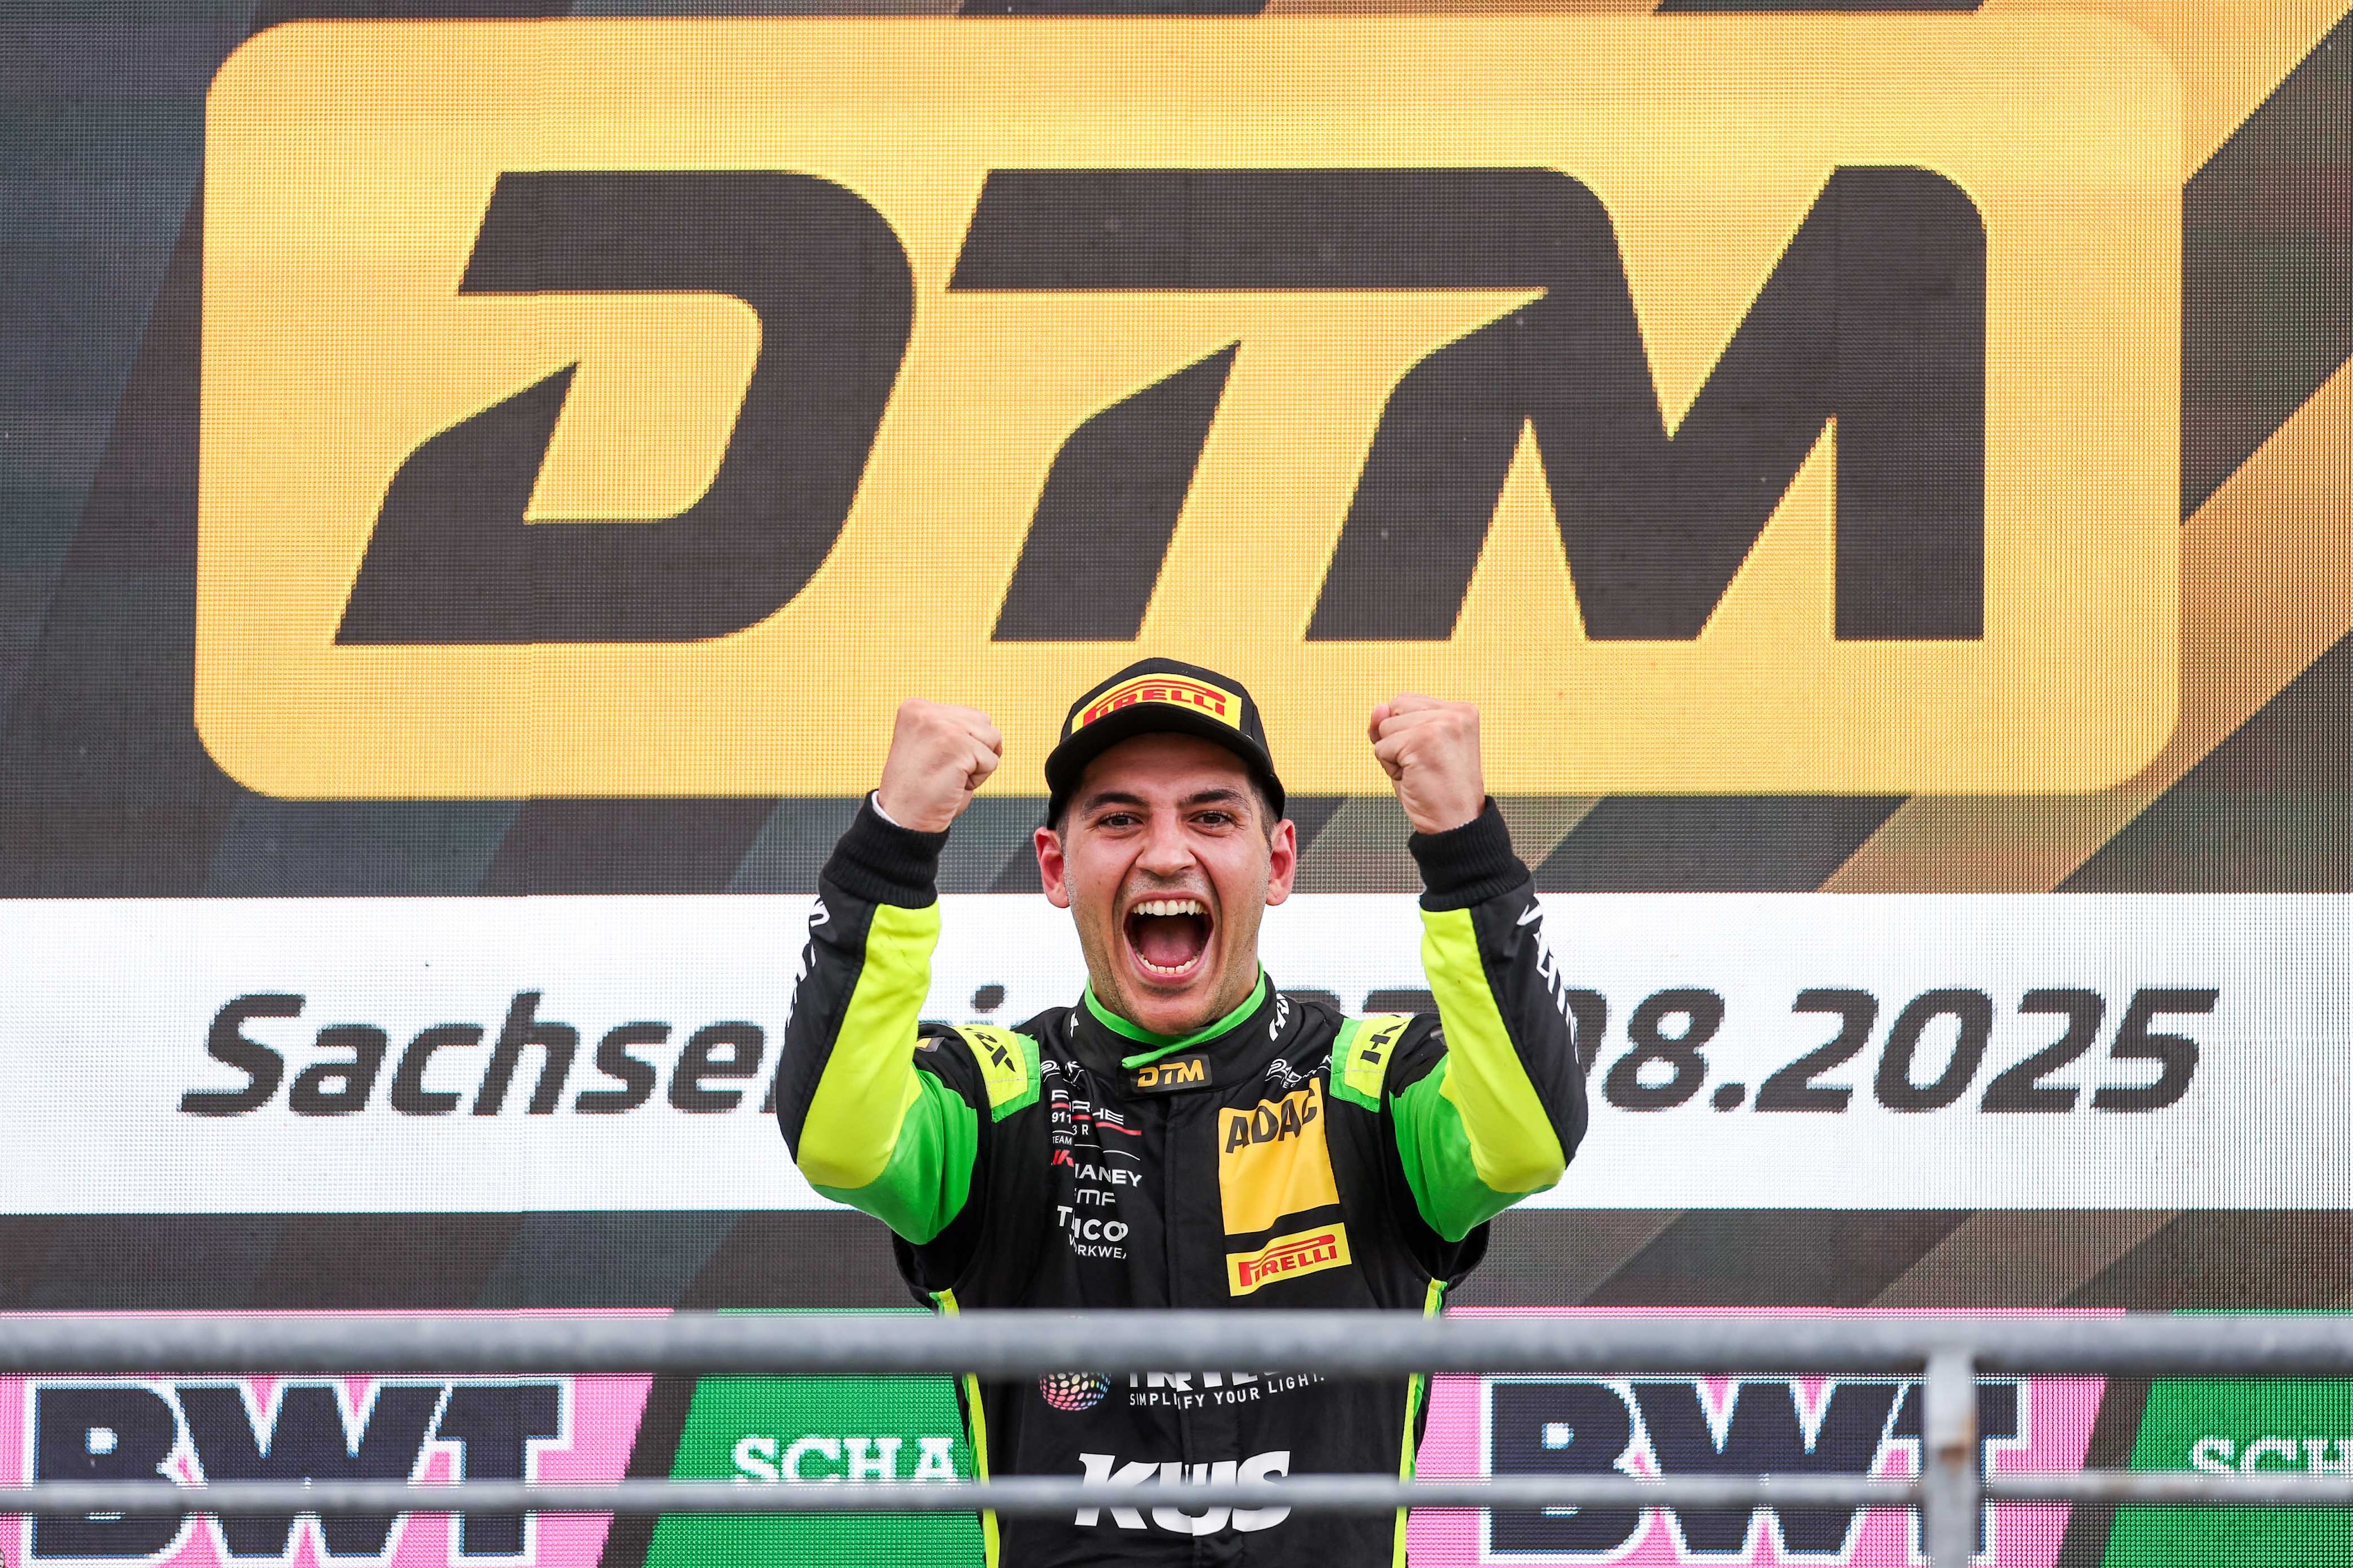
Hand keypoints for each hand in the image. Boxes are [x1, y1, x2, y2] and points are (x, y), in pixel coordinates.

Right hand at [875, 700, 1002, 832]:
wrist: (903, 818)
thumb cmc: (920, 789)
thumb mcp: (932, 744)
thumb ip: (952, 727)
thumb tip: (993, 733)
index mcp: (916, 707)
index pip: (967, 715)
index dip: (963, 744)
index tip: (935, 760)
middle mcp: (927, 711)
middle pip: (983, 723)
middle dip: (975, 751)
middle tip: (945, 770)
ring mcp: (942, 726)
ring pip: (991, 738)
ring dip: (978, 764)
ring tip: (950, 775)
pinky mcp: (958, 745)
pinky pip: (992, 761)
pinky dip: (979, 779)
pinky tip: (953, 784)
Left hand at [1368, 695, 1484, 834]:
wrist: (1455, 825)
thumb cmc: (1436, 791)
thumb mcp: (1413, 749)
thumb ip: (1393, 723)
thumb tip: (1377, 707)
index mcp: (1461, 711)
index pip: (1406, 702)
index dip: (1404, 732)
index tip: (1430, 756)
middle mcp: (1456, 712)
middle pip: (1394, 707)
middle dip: (1397, 739)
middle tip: (1424, 765)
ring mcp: (1442, 724)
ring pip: (1385, 727)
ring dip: (1393, 755)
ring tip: (1420, 772)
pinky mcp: (1424, 740)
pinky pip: (1381, 747)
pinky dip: (1389, 768)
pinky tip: (1415, 779)